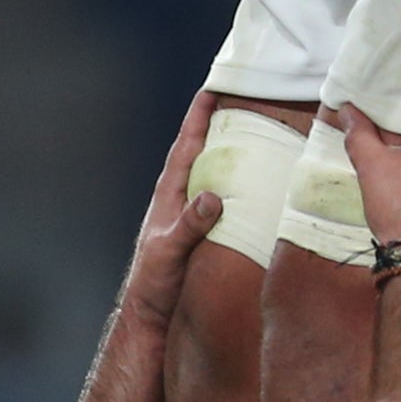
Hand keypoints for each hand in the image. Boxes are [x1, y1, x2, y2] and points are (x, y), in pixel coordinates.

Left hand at [113, 90, 227, 331]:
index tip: (212, 88)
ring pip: (209, 170)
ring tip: (250, 128)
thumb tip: (214, 196)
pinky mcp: (199, 227)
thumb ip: (190, 224)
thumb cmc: (154, 283)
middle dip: (215, 122)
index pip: (186, 146)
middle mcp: (178, 197)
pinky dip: (232, 177)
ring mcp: (188, 211)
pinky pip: (219, 191)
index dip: (198, 117)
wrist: (149, 313)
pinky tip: (250, 179)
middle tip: (238, 98)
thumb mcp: (170, 252)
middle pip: (199, 150)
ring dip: (226, 148)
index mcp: (169, 195)